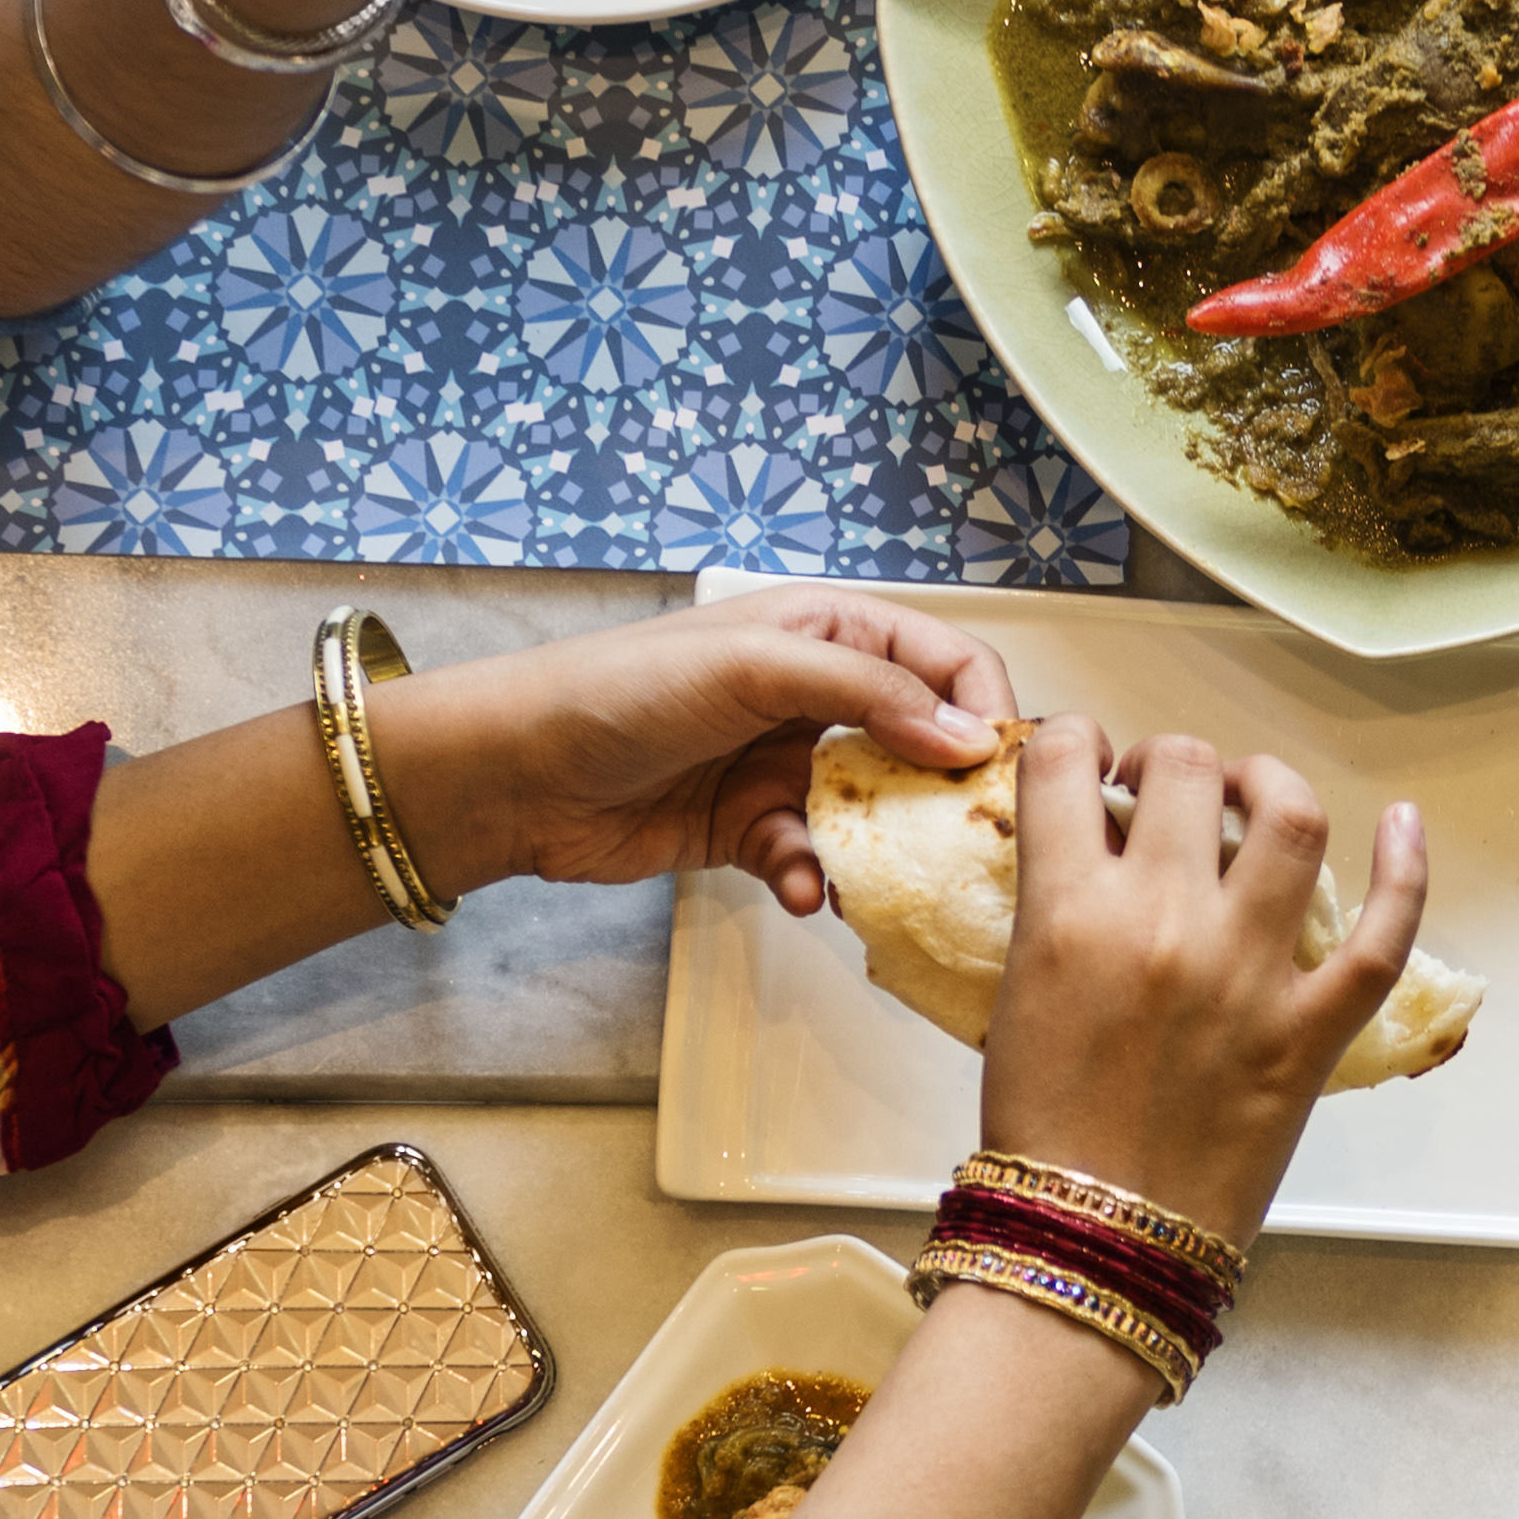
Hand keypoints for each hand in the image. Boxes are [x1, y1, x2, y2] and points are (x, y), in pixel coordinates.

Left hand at [379, 596, 1021, 914]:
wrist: (517, 771)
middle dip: (947, 795)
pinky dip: (810, 878)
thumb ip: (870, 694)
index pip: (945, 660)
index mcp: (828, 630)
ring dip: (878, 849)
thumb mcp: (755, 667)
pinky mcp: (751, 828)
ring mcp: (785, 764)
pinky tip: (794, 888)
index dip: (986, 710)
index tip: (1002, 770)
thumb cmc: (620, 691)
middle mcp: (817, 694)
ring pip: (875, 815)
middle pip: (923, 744)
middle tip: (970, 842)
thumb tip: (969, 738)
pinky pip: (811, 860)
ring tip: (872, 875)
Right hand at [980, 725, 1432, 1248]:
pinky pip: (1382, 936)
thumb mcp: (1015, 996)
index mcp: (1069, 913)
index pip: (1063, 764)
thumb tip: (1095, 846)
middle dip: (1169, 765)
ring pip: (1290, 819)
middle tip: (1161, 797)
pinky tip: (1402, 823)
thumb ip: (1055, 909)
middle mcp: (1163, 923)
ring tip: (1250, 798)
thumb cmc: (1043, 1131)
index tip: (1084, 766)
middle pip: (1185, 769)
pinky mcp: (1311, 1030)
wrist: (1092, 1236)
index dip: (1073, 745)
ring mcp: (1248, 974)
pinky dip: (1405, 870)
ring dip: (1268, 786)